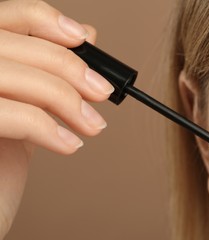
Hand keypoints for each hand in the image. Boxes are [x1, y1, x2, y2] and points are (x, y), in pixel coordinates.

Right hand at [0, 0, 113, 239]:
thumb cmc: (0, 158)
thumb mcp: (28, 105)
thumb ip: (47, 72)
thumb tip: (86, 37)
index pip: (2, 15)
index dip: (43, 19)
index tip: (82, 38)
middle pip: (15, 44)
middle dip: (69, 67)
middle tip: (101, 92)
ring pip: (15, 76)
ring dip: (67, 100)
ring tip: (92, 126)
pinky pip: (11, 115)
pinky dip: (49, 129)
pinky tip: (69, 145)